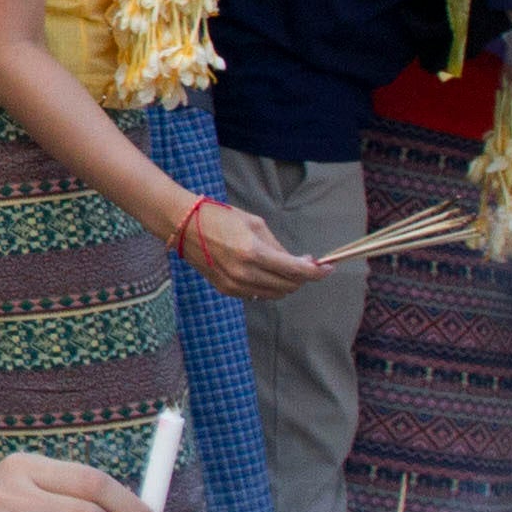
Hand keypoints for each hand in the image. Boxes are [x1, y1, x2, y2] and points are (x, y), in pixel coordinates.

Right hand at [177, 195, 317, 300]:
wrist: (183, 225)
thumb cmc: (220, 217)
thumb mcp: (255, 224)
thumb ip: (278, 247)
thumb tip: (299, 262)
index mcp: (253, 253)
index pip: (296, 271)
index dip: (316, 272)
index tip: (328, 268)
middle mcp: (245, 273)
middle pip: (288, 286)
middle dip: (303, 277)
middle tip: (307, 264)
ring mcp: (234, 285)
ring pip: (275, 294)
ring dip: (287, 283)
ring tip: (287, 268)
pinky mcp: (226, 290)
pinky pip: (257, 294)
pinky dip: (268, 286)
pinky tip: (267, 272)